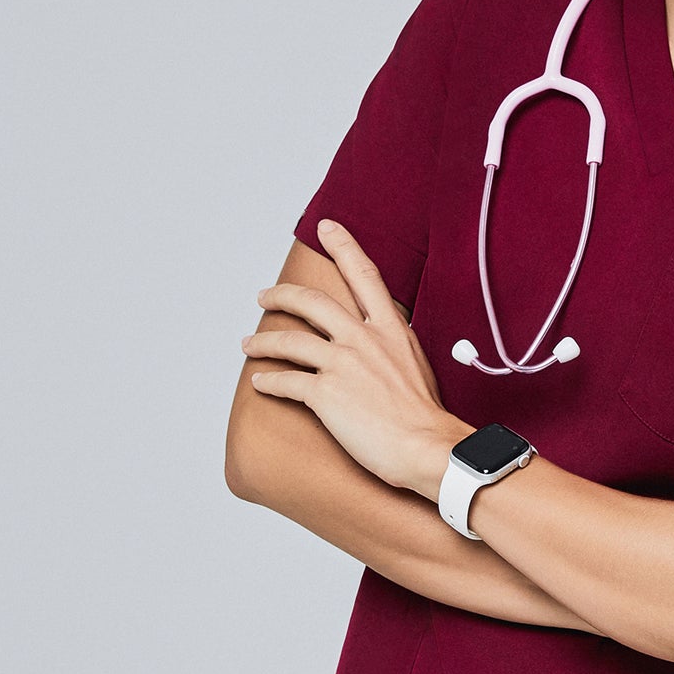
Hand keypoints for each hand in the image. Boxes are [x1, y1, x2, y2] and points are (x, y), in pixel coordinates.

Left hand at [242, 218, 467, 491]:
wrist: (424, 445)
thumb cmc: (424, 413)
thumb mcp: (416, 362)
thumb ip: (394, 344)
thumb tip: (384, 340)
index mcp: (389, 328)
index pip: (364, 275)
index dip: (344, 246)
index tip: (327, 227)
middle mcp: (363, 338)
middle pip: (313, 301)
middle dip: (282, 294)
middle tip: (264, 295)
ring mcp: (342, 363)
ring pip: (290, 340)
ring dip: (263, 342)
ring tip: (248, 345)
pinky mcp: (325, 393)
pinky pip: (286, 381)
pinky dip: (268, 380)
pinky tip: (260, 382)